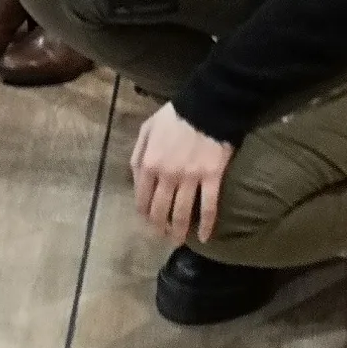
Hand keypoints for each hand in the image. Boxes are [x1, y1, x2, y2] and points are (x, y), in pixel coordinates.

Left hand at [129, 101, 236, 247]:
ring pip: (182, 214)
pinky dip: (206, 226)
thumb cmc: (175, 116)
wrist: (207, 106)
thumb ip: (137, 154)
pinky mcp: (211, 179)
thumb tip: (135, 179)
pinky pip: (208, 208)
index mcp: (148, 163)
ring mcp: (190, 179)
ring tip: (178, 241)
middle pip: (160, 210)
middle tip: (162, 235)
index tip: (147, 221)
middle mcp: (167, 176)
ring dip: (178, 231)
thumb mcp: (147, 129)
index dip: (144, 213)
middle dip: (159, 227)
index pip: (141, 198)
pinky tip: (204, 238)